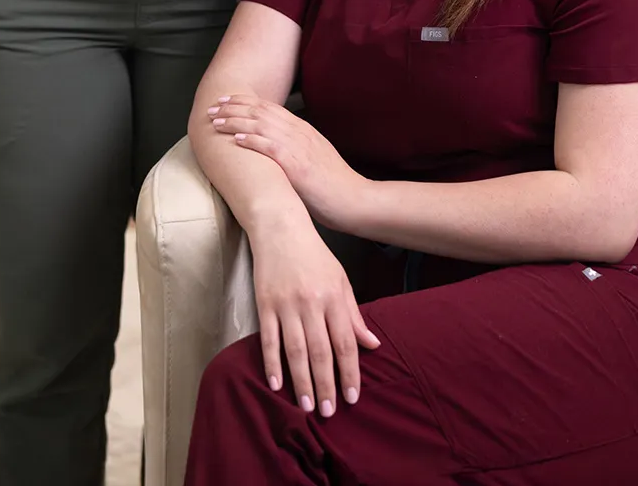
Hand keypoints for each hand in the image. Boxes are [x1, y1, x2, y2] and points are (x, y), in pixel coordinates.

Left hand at [208, 95, 368, 230]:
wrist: (353, 198)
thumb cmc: (333, 184)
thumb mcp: (315, 156)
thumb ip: (297, 148)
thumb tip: (275, 148)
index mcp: (302, 129)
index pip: (269, 108)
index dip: (245, 102)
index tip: (227, 101)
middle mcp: (298, 133)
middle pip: (261, 112)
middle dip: (234, 107)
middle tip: (214, 106)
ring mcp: (298, 147)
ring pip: (260, 125)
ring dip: (235, 121)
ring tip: (216, 120)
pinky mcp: (297, 165)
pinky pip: (270, 147)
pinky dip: (251, 140)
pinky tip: (236, 139)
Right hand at [248, 210, 380, 417]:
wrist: (280, 226)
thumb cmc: (314, 254)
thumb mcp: (340, 279)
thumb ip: (353, 314)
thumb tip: (372, 344)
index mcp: (333, 296)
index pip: (345, 342)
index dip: (349, 372)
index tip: (352, 398)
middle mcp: (311, 302)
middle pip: (320, 351)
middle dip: (326, 384)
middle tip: (328, 413)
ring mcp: (286, 304)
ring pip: (295, 350)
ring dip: (301, 381)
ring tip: (306, 407)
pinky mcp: (265, 303)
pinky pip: (269, 339)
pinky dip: (272, 363)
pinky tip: (276, 384)